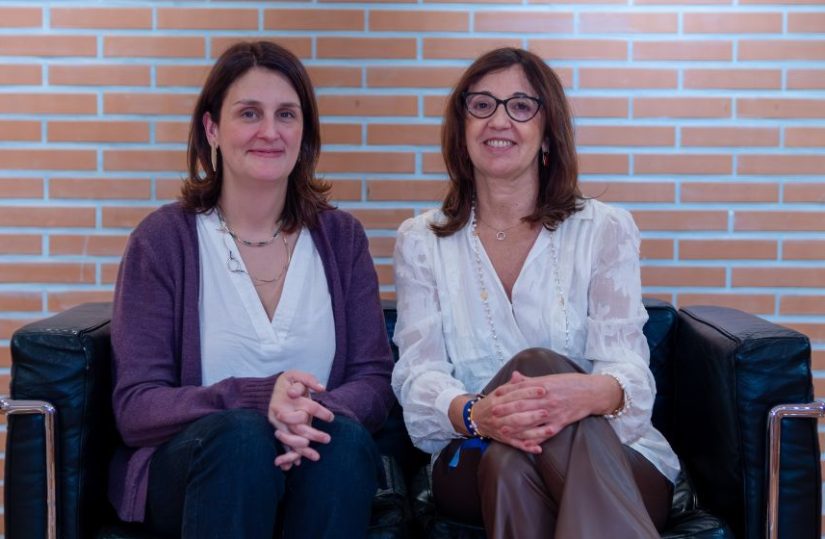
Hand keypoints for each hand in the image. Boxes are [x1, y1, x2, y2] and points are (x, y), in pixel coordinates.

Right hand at [268, 371, 333, 469]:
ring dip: (303, 449)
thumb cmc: (288, 382)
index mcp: (290, 398)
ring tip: (316, 457)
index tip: (331, 418)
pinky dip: (289, 454)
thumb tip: (322, 388)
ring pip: (291, 437)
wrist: (269, 389)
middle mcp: (283, 411)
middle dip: (314, 434)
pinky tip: (296, 464)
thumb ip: (309, 379)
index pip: (309, 407)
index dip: (321, 413)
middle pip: (300, 426)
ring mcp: (278, 422)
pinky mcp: (277, 429)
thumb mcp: (296, 375)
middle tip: (328, 439)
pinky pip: (283, 443)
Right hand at [467, 379, 549, 453]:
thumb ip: (510, 385)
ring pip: (518, 430)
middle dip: (533, 413)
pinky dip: (527, 447)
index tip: (543, 390)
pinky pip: (516, 444)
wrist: (475, 419)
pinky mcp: (504, 439)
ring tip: (549, 430)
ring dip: (534, 431)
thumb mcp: (498, 392)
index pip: (515, 395)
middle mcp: (499, 415)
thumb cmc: (491, 403)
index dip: (529, 392)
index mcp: (498, 400)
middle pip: (517, 414)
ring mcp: (501, 428)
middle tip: (547, 410)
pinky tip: (539, 449)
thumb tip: (518, 375)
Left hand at [486, 371, 620, 446]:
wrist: (592, 392)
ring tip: (503, 430)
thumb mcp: (550, 378)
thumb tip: (514, 377)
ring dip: (516, 426)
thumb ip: (530, 381)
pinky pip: (546, 433)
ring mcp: (554, 412)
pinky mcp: (561, 423)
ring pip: (531, 421)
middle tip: (493, 414)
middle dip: (506, 410)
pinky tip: (525, 443)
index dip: (507, 394)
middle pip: (523, 406)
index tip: (494, 397)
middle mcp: (547, 399)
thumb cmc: (570, 384)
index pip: (521, 390)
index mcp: (543, 386)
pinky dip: (535, 439)